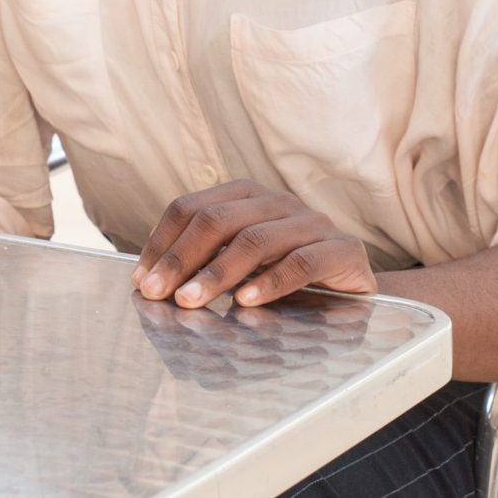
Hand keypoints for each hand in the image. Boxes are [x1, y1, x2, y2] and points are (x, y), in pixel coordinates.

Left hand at [133, 180, 374, 308]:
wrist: (356, 289)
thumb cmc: (287, 278)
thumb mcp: (241, 266)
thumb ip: (205, 264)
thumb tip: (150, 283)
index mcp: (246, 196)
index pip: (191, 208)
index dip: (162, 242)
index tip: (142, 278)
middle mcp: (277, 202)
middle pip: (217, 220)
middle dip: (181, 258)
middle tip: (157, 293)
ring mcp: (312, 223)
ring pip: (255, 240)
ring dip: (216, 273)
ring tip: (190, 301)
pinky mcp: (343, 250)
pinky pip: (301, 262)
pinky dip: (270, 283)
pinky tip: (245, 302)